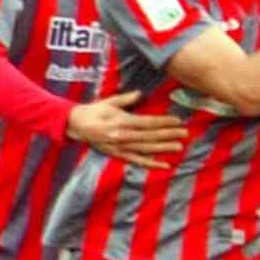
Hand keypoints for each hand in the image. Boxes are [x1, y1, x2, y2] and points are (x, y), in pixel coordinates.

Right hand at [66, 91, 186, 168]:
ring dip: (163, 149)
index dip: (163, 122)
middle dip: (169, 135)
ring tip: (179, 147)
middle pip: (150, 136)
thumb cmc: (94, 111)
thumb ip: (126, 99)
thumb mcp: (109, 102)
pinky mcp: (117, 155)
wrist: (75, 126)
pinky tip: (164, 165)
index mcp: (121, 122)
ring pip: (146, 149)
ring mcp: (120, 147)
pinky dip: (151, 164)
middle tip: (185, 133)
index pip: (147, 123)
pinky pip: (137, 161)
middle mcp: (122, 136)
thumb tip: (140, 94)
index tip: (177, 121)